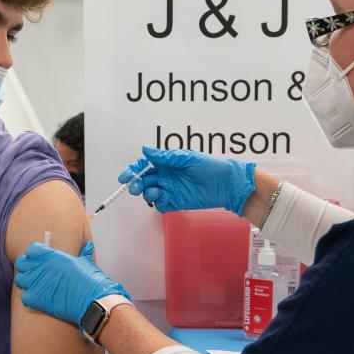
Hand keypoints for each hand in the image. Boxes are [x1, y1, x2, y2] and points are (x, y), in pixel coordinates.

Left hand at [15, 242, 129, 333]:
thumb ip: (84, 253)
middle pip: (21, 263)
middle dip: (27, 269)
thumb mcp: (87, 262)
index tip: (40, 261)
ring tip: (37, 288)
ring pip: (20, 280)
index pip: (31, 250)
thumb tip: (88, 245)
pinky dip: (31, 299)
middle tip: (37, 275)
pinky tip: (41, 300)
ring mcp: (36, 282)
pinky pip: (25, 297)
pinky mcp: (35, 298)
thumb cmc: (90, 280)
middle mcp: (40, 266)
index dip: (34, 256)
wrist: (92, 301)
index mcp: (51, 255)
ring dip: (27, 284)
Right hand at [119, 146, 255, 215]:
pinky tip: (162, 199)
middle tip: (134, 187)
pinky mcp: (176, 202)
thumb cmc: (211, 166)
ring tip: (153, 192)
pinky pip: (161, 204)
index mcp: (168, 163)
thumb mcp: (187, 158)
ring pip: (150, 192)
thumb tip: (145, 150)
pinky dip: (157, 202)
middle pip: (144, 180)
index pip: (145, 165)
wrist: (228, 184)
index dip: (133, 170)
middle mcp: (167, 176)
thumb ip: (165, 157)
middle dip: (136, 183)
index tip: (125, 176)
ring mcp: (171, 189)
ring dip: (147, 193)